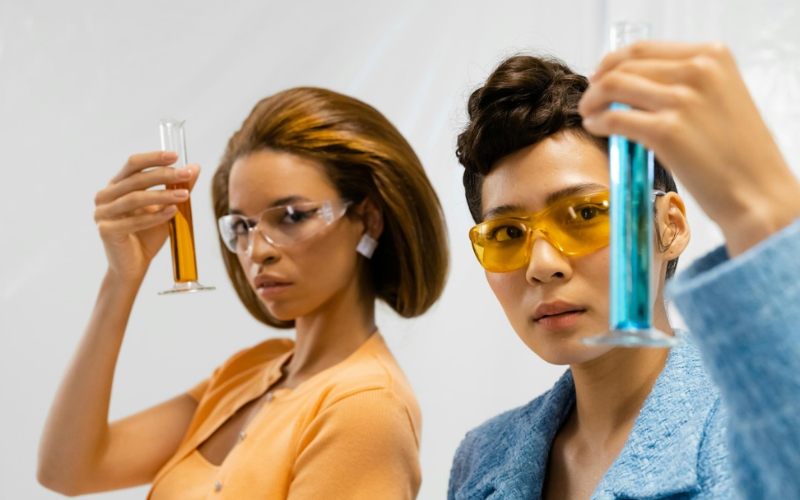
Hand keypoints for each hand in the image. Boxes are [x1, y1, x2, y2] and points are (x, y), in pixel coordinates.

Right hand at [94, 151, 200, 281]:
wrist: (134, 265)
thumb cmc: (148, 235)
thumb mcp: (166, 208)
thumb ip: (178, 188)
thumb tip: (195, 167)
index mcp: (116, 185)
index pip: (133, 164)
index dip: (154, 158)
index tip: (176, 155)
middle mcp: (105, 196)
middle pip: (135, 180)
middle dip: (163, 175)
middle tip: (186, 175)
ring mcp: (102, 213)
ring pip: (135, 199)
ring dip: (162, 196)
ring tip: (184, 195)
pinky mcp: (106, 230)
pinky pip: (134, 221)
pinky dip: (155, 216)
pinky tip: (173, 212)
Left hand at [578, 41, 799, 255]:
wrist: (758, 192)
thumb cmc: (739, 153)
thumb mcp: (721, 98)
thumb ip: (686, 82)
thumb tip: (636, 82)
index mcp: (712, 56)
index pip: (644, 49)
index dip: (612, 61)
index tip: (599, 75)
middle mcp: (698, 71)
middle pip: (624, 66)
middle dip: (598, 82)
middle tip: (588, 100)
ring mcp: (682, 100)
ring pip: (613, 87)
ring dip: (592, 101)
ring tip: (588, 114)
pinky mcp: (666, 132)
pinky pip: (614, 118)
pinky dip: (597, 122)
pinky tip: (596, 128)